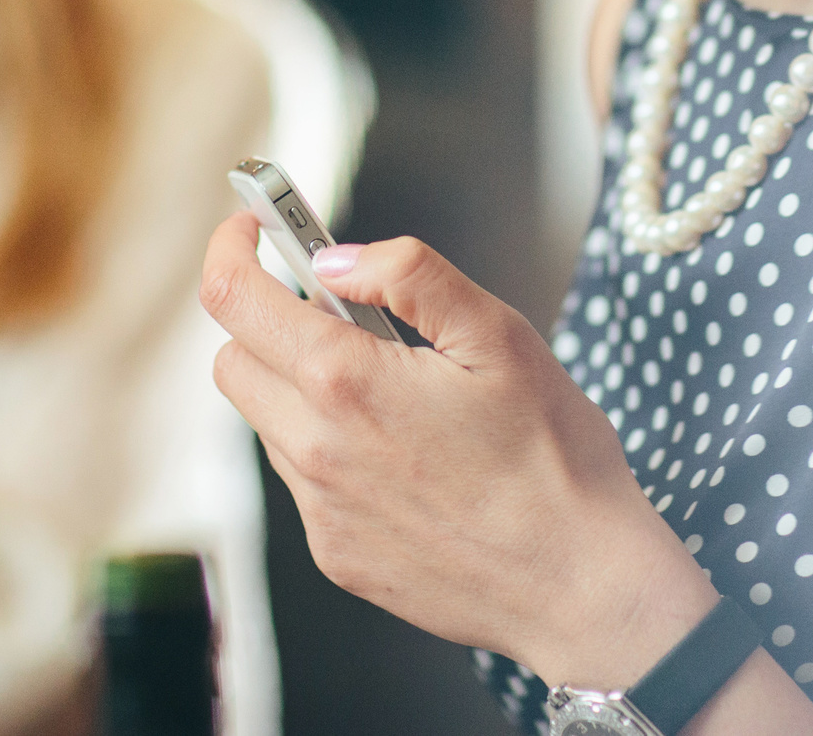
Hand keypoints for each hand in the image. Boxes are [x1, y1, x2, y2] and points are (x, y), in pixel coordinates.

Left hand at [199, 216, 716, 688]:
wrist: (581, 585)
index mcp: (345, 381)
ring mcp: (320, 511)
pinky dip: (329, 447)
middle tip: (340, 309)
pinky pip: (304, 481)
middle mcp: (315, 450)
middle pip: (234, 361)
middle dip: (266, 319)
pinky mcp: (337, 555)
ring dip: (299, 387)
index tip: (250, 226)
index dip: (231, 247)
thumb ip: (410, 276)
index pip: (234, 298)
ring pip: (267, 422)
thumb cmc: (554, 458)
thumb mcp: (498, 334)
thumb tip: (334, 259)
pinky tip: (404, 451)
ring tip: (391, 387)